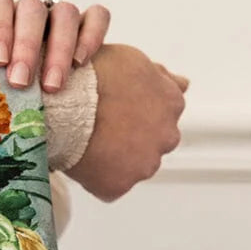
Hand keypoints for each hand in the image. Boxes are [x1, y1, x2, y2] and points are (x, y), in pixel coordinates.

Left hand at [0, 0, 111, 92]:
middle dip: (26, 46)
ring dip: (59, 49)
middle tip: (21, 82)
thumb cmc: (1, 98)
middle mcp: (29, 13)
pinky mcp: (88, 26)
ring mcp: (59, 18)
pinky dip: (92, 35)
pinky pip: (97, 16)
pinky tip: (81, 63)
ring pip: (65, 13)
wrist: (31, 106)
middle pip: (32, 9)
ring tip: (52, 87)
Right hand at [66, 44, 188, 201]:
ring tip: (92, 145)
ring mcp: (144, 165)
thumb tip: (183, 84)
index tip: (121, 113)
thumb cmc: (95, 77)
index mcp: (173, 103)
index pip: (165, 118)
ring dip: (118, 162)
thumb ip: (161, 77)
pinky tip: (86, 162)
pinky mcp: (119, 186)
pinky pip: (111, 189)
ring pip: (134, 169)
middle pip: (153, 145)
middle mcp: (167, 136)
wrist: (67, 103)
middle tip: (106, 130)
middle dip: (134, 141)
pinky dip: (99, 180)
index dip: (139, 116)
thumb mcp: (135, 61)